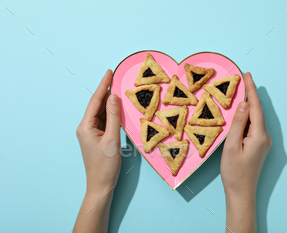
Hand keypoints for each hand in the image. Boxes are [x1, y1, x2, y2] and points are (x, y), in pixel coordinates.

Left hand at [76, 69, 120, 194]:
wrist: (100, 185)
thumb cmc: (106, 165)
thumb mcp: (112, 139)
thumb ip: (113, 116)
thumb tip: (113, 96)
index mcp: (85, 126)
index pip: (95, 101)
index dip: (103, 85)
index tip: (109, 72)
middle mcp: (85, 127)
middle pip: (96, 105)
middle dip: (105, 91)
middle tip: (115, 77)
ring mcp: (89, 133)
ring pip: (100, 113)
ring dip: (108, 102)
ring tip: (117, 89)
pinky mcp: (95, 137)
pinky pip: (103, 121)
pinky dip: (110, 113)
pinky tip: (116, 108)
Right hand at [221, 72, 271, 232]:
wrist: (241, 192)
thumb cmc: (234, 171)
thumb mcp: (232, 146)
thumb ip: (238, 123)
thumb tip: (244, 104)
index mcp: (259, 135)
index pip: (255, 107)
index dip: (251, 90)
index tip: (248, 75)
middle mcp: (265, 136)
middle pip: (258, 111)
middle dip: (251, 94)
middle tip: (244, 79)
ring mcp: (263, 142)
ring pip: (256, 118)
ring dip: (250, 104)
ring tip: (242, 92)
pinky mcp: (259, 146)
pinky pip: (254, 125)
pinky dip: (249, 115)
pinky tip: (243, 112)